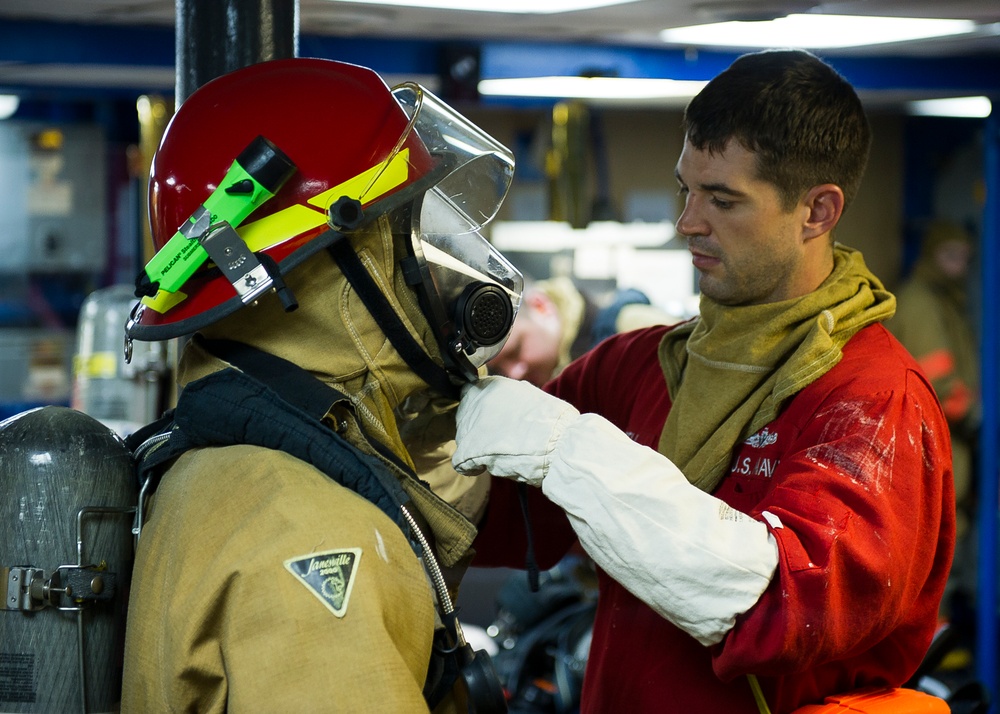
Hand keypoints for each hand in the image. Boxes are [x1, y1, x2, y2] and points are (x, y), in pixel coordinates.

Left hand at [452, 375, 579, 485]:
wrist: (556, 443)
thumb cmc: (551, 422)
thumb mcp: (530, 397)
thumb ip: (511, 398)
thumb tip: (506, 404)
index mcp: (492, 385)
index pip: (470, 394)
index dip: (479, 409)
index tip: (488, 419)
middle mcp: (476, 400)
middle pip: (465, 416)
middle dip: (476, 428)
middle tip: (494, 439)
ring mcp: (471, 424)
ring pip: (463, 438)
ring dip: (475, 446)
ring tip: (497, 453)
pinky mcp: (469, 449)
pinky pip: (461, 461)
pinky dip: (470, 466)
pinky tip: (482, 467)